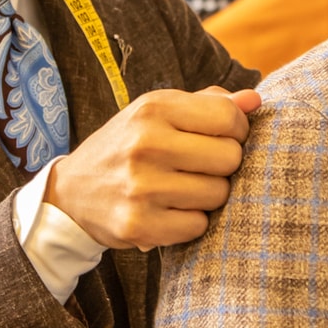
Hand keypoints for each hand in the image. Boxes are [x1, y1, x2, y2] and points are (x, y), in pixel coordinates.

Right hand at [45, 85, 261, 250]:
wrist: (71, 192)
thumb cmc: (127, 146)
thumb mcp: (158, 113)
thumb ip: (208, 105)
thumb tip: (255, 102)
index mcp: (152, 108)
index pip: (228, 117)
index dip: (236, 130)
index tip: (221, 137)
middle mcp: (146, 144)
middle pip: (230, 158)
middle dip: (224, 165)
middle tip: (200, 167)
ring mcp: (141, 186)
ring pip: (218, 194)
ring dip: (208, 195)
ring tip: (182, 188)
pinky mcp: (139, 224)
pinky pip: (198, 225)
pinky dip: (191, 221)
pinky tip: (170, 210)